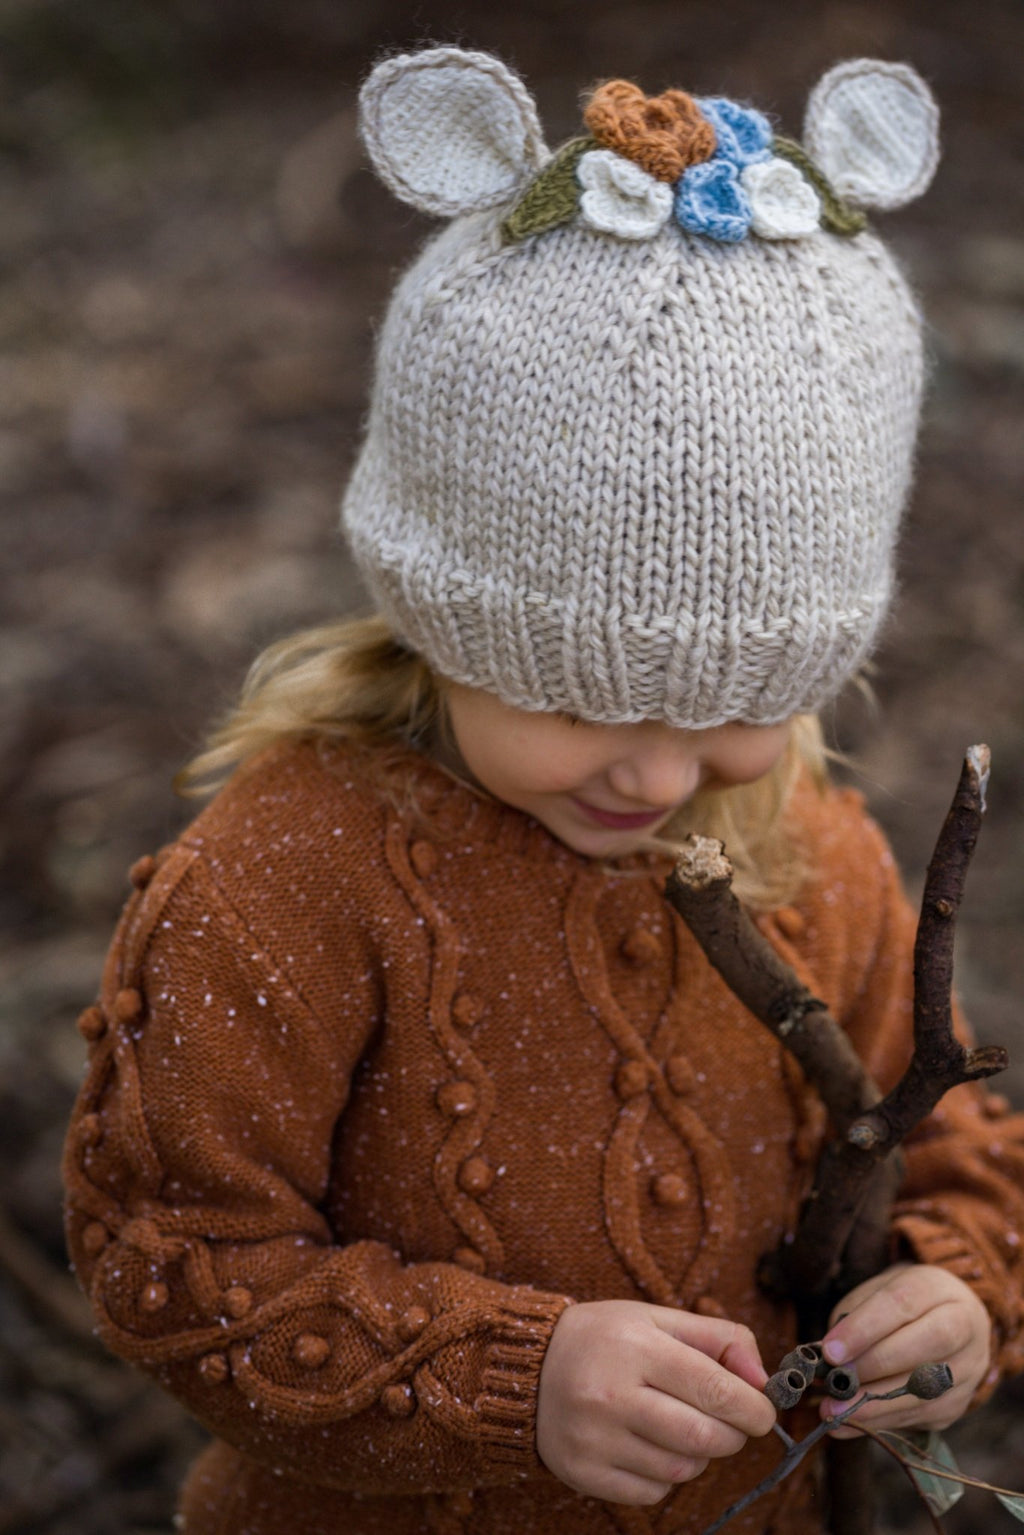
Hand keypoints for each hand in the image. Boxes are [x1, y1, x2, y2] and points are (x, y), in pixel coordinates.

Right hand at [535, 1300, 775, 1504]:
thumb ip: (717, 1338)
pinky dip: (664, 1477)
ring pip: (681, 1470)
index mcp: (635, 1347)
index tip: (763, 1411)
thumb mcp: (655, 1318)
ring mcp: (595, 1439)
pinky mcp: (583, 1473)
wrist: (524, 1367)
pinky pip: (652, 1493)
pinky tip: (648, 1446)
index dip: (754, 1408)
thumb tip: (762, 1378)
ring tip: (679, 1427)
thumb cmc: (603, 1339)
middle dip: (732, 1435)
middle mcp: (611, 1394)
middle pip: (704, 1437)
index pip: (716, 1389)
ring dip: (698, 1455)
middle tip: (728, 1422)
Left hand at [821, 1262, 991, 1437]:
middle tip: (834, 1380)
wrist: (949, 1321)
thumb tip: (827, 1358)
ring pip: (926, 1389)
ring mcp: (968, 1368)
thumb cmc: (900, 1306)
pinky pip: (921, 1416)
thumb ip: (854, 1320)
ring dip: (875, 1404)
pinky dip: (881, 1421)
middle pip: (926, 1344)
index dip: (864, 1328)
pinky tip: (849, 1423)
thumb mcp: (876, 1295)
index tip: (830, 1351)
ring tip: (834, 1411)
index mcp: (937, 1288)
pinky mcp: (959, 1403)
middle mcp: (964, 1326)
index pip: (901, 1303)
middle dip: (875, 1365)